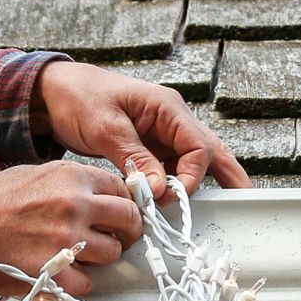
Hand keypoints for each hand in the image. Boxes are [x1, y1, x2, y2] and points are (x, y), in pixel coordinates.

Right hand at [0, 161, 141, 296]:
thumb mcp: (36, 173)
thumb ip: (71, 184)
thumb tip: (98, 197)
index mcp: (73, 177)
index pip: (121, 190)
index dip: (121, 204)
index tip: (117, 215)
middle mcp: (76, 205)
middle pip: (127, 220)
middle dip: (125, 231)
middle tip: (114, 238)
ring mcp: (67, 240)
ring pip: (112, 253)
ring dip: (100, 258)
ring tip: (79, 257)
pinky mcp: (54, 271)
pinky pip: (87, 283)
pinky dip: (78, 282)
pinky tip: (62, 273)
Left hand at [32, 62, 250, 201]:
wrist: (56, 92)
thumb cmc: (79, 98)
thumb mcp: (105, 127)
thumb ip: (134, 157)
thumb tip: (161, 188)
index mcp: (167, 108)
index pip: (197, 145)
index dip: (191, 175)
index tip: (171, 196)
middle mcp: (172, 120)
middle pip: (210, 150)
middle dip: (228, 176)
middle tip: (245, 201)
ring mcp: (162, 134)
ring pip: (194, 161)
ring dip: (199, 184)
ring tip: (221, 208)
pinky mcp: (149, 147)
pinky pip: (171, 168)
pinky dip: (175, 185)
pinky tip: (176, 204)